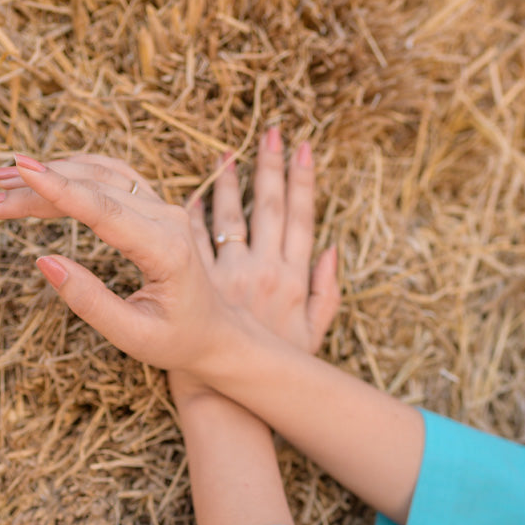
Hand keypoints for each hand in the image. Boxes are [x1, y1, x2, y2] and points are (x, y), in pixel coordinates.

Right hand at [0, 153, 239, 373]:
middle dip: (36, 190)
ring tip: (1, 182)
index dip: (60, 190)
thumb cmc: (177, 341)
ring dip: (50, 173)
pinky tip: (40, 176)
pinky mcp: (154, 205)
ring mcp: (163, 207)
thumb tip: (43, 261)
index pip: (106, 211)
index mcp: (168, 251)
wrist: (216, 334)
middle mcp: (168, 219)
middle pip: (93, 189)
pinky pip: (110, 175)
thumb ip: (90, 302)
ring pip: (100, 174)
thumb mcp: (133, 336)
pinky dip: (72, 171)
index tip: (20, 171)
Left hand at [188, 128, 339, 355]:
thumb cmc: (274, 369)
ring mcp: (230, 275)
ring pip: (230, 217)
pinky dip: (195, 215)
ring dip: (230, 183)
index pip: (301, 219)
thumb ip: (327, 295)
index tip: (304, 149)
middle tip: (272, 132)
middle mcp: (263, 270)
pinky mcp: (199, 283)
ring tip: (228, 155)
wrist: (231, 392)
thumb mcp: (312, 336)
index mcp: (293, 279)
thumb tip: (330, 252)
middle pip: (270, 208)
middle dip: (272, 167)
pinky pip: (195, 240)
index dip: (304, 182)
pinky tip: (194, 196)